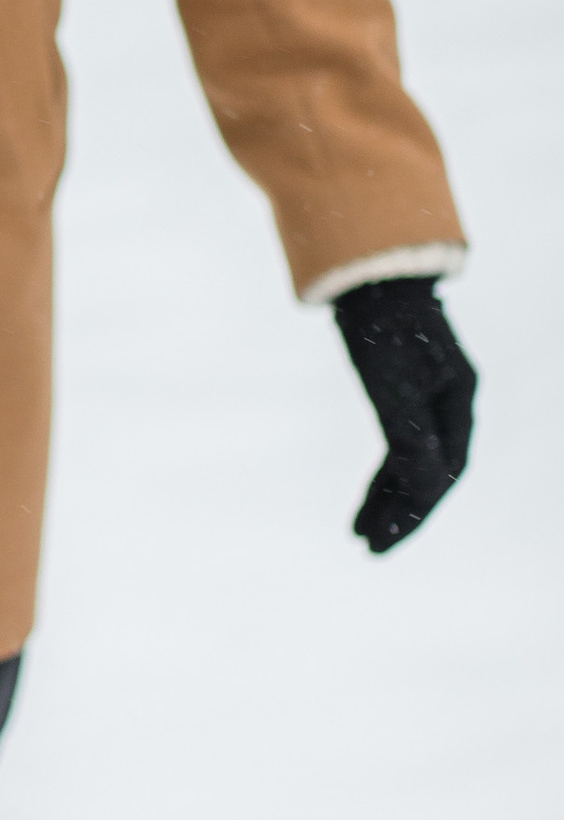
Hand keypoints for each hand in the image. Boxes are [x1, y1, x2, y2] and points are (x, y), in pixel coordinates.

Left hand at [334, 278, 475, 551]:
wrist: (367, 270)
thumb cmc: (380, 326)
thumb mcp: (393, 385)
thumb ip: (410, 436)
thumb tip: (427, 490)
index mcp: (459, 401)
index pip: (444, 472)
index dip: (415, 511)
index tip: (382, 541)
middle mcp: (450, 401)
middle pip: (431, 472)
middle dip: (402, 513)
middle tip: (371, 549)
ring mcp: (429, 395)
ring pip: (413, 460)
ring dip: (389, 497)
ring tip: (359, 533)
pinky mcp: (404, 388)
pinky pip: (399, 442)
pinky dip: (383, 470)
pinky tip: (371, 492)